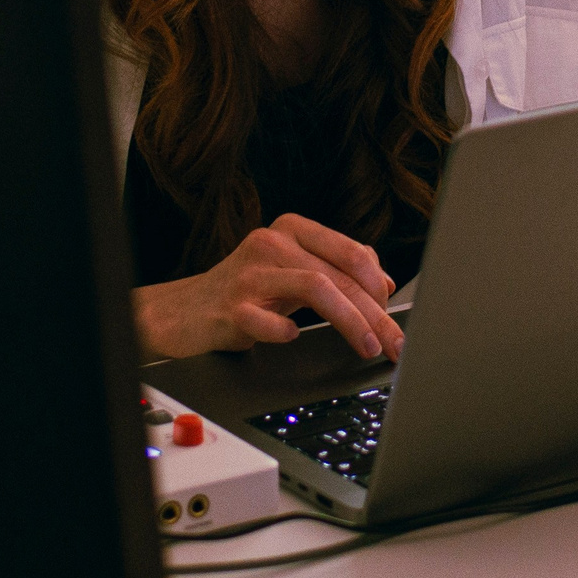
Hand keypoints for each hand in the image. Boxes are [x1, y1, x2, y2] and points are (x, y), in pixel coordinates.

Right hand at [134, 213, 401, 362]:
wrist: (183, 312)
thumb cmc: (244, 292)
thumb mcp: (292, 271)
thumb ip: (333, 269)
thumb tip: (382, 282)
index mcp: (292, 230)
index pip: (351, 252)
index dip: (379, 286)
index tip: (394, 316)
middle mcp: (272, 244)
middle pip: (339, 275)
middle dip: (374, 314)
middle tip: (394, 343)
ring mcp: (249, 274)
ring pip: (316, 288)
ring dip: (350, 322)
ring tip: (367, 346)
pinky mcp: (230, 306)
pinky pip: (269, 321)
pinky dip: (287, 333)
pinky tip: (293, 338)